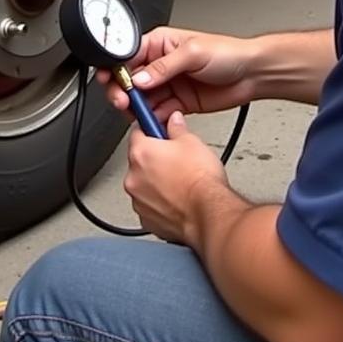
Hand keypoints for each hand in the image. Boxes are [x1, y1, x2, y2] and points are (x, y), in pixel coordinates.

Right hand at [101, 26, 255, 124]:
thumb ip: (162, 67)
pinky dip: (153, 118)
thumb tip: (138, 78)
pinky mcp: (178, 103)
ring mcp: (169, 85)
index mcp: (160, 44)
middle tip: (124, 101)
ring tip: (138, 113)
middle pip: (130, 80)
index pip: (129, 56)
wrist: (253, 74)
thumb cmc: (228, 53)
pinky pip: (158, 113)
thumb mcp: (192, 53)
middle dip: (123, 91)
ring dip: (137, 108)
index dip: (118, 69)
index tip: (114, 81)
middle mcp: (161, 64)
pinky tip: (155, 119)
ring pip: (142, 99)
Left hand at [123, 112, 230, 243]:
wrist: (208, 213)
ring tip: (179, 182)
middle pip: (139, 160)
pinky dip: (159, 202)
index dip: (151, 130)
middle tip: (175, 160)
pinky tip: (177, 199)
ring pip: (143, 185)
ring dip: (155, 182)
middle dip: (154, 159)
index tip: (159, 131)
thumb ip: (177, 128)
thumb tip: (174, 121)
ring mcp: (138, 201)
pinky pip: (149, 205)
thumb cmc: (200, 181)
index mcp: (140, 153)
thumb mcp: (192, 142)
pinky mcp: (147, 220)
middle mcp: (133, 177)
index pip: (137, 132)